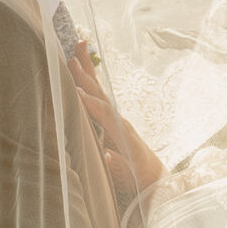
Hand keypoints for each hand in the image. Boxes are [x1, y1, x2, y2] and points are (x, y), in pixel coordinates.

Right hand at [68, 42, 165, 205]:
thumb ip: (118, 166)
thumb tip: (107, 155)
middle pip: (101, 96)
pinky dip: (90, 78)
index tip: (76, 93)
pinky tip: (82, 64)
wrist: (154, 179)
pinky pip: (98, 95)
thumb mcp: (129, 178)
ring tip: (78, 46)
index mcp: (124, 137)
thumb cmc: (138, 181)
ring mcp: (117, 119)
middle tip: (72, 57)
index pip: (106, 117)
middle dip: (86, 77)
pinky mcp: (112, 119)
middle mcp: (121, 123)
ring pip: (99, 90)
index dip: (91, 105)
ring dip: (87, 69)